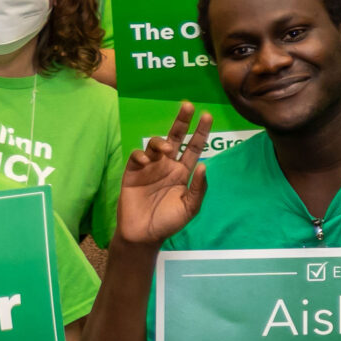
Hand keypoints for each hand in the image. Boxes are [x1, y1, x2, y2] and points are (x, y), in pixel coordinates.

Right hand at [117, 104, 211, 248]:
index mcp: (183, 172)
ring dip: (160, 142)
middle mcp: (167, 165)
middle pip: (176, 138)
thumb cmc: (168, 221)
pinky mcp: (132, 173)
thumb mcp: (190, 207)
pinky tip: (146, 162)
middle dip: (182, 121)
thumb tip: (204, 165)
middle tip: (188, 106)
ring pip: (155, 144)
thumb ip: (198, 188)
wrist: (143, 235)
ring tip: (166, 149)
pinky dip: (141, 155)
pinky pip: (137, 157)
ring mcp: (150, 168)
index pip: (194, 147)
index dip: (201, 132)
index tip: (207, 116)